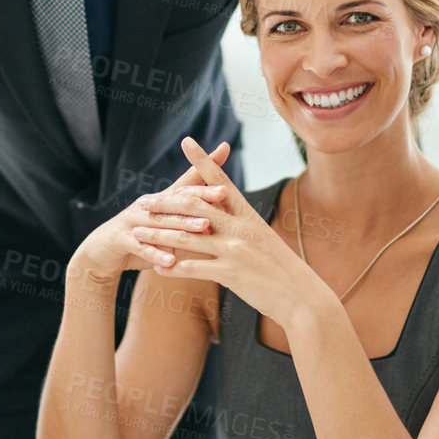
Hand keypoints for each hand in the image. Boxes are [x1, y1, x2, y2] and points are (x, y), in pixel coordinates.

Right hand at [67, 141, 231, 290]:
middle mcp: (148, 206)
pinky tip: (170, 262)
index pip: (187, 182)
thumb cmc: (139, 240)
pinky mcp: (119, 240)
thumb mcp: (165, 230)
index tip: (225, 152)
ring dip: (184, 225)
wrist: (100, 254)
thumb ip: (189, 225)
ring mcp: (132, 221)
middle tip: (224, 192)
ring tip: (205, 227)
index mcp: (161, 202)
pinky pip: (141, 248)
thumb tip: (221, 220)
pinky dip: (156, 255)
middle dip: (201, 195)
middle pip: (177, 199)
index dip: (204, 167)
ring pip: (161, 222)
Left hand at [134, 138, 323, 327]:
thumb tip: (222, 208)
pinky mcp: (230, 274)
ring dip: (159, 236)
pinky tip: (157, 269)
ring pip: (187, 238)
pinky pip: (193, 268)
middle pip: (195, 208)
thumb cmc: (281, 268)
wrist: (301, 296)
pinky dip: (173, 268)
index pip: (220, 181)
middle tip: (143, 201)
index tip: (186, 142)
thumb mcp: (262, 238)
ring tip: (137, 234)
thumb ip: (240, 223)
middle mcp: (240, 228)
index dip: (202, 161)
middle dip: (165, 203)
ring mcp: (234, 250)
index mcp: (248, 215)